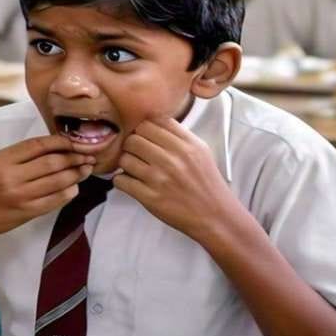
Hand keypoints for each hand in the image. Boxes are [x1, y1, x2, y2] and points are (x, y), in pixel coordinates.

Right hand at [0, 135, 95, 240]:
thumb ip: (20, 155)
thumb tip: (53, 148)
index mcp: (2, 159)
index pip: (38, 145)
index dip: (60, 142)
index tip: (74, 141)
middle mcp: (11, 176)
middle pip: (52, 162)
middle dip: (74, 157)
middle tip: (87, 155)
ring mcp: (19, 196)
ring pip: (57, 181)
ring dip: (75, 174)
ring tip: (85, 169)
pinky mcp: (25, 213)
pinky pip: (54, 201)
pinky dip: (68, 193)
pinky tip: (73, 187)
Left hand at [114, 118, 240, 243]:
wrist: (215, 215)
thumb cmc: (205, 182)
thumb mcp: (200, 150)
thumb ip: (178, 133)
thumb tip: (151, 120)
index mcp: (186, 144)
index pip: (150, 122)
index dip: (143, 129)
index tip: (144, 138)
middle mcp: (173, 159)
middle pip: (133, 138)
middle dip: (131, 146)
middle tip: (137, 154)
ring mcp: (160, 178)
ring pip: (124, 158)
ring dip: (125, 163)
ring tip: (134, 169)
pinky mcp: (150, 197)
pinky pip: (121, 180)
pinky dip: (122, 181)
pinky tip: (131, 182)